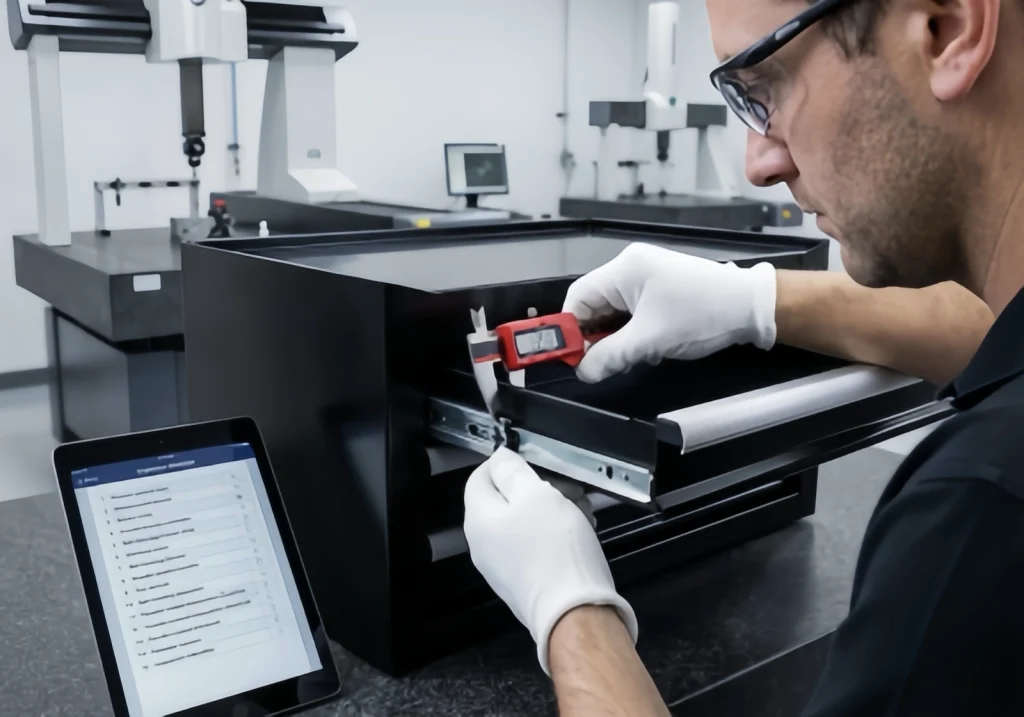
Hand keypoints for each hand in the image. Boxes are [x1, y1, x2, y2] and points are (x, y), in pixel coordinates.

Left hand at [463, 447, 637, 674]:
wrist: (574, 613)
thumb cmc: (554, 548)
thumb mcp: (536, 495)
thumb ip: (513, 471)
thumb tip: (499, 458)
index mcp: (478, 519)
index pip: (479, 477)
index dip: (507, 463)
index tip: (538, 462)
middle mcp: (482, 544)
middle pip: (505, 501)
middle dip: (539, 487)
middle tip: (570, 487)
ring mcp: (502, 567)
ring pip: (524, 523)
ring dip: (552, 509)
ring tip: (581, 509)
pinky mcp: (523, 583)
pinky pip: (534, 546)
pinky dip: (554, 534)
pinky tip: (579, 533)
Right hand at [563, 243, 777, 382]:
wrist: (751, 307)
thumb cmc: (702, 314)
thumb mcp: (649, 340)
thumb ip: (609, 356)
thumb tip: (583, 372)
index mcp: (624, 269)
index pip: (576, 297)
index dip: (569, 329)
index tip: (572, 356)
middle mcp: (631, 267)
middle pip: (593, 304)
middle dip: (597, 336)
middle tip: (603, 362)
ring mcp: (647, 276)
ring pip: (613, 312)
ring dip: (617, 337)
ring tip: (633, 355)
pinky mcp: (660, 288)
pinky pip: (631, 312)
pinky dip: (633, 332)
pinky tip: (648, 347)